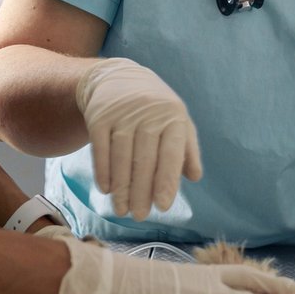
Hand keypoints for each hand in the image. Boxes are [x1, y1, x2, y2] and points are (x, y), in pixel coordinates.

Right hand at [74, 58, 201, 219]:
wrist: (117, 77)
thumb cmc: (154, 109)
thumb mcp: (177, 121)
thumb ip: (187, 149)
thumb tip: (195, 177)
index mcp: (172, 117)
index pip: (170, 154)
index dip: (166, 182)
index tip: (163, 206)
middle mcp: (148, 115)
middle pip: (144, 160)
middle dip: (141, 192)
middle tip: (140, 216)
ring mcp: (121, 115)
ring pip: (121, 158)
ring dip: (121, 188)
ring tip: (122, 210)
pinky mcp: (99, 116)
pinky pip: (100, 149)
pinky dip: (103, 171)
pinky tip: (106, 190)